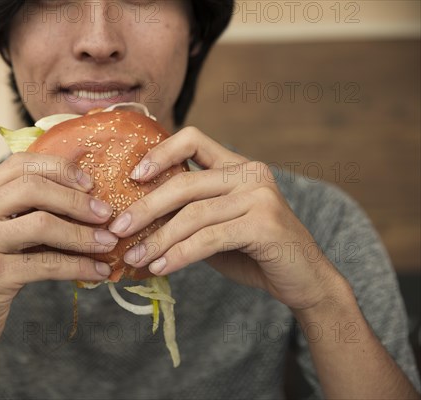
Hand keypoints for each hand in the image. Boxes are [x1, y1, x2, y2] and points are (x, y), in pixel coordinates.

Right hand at [0, 152, 117, 353]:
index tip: (90, 183)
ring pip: (42, 224)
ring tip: (107, 242)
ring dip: (82, 234)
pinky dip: (78, 266)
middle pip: (33, 187)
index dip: (60, 169)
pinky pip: (46, 264)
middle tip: (105, 213)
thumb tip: (87, 195)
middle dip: (76, 199)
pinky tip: (98, 271)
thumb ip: (29, 209)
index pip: (21, 163)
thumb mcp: (1, 231)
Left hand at [108, 127, 339, 310]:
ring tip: (133, 257)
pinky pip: (209, 238)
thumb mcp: (217, 225)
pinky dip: (180, 254)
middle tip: (117, 229)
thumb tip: (135, 217)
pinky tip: (161, 267)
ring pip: (193, 214)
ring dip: (158, 239)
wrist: (304, 280)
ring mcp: (260, 196)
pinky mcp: (265, 224)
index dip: (160, 152)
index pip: (194, 138)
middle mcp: (251, 173)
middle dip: (145, 207)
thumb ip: (188, 213)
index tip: (132, 177)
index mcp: (238, 165)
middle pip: (185, 182)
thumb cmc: (254, 252)